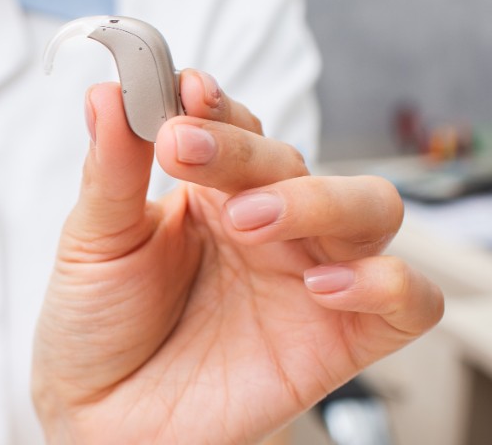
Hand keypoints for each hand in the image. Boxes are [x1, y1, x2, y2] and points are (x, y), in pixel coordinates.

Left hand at [31, 72, 443, 443]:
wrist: (100, 421)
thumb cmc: (97, 326)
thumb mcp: (93, 242)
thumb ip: (111, 168)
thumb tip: (108, 90)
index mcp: (210, 193)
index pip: (235, 128)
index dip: (218, 106)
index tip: (185, 93)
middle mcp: (268, 225)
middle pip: (296, 160)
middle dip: (245, 149)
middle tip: (185, 152)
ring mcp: (307, 279)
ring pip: (369, 210)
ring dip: (318, 200)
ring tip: (249, 218)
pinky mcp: (339, 341)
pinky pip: (408, 301)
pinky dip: (385, 283)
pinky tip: (321, 285)